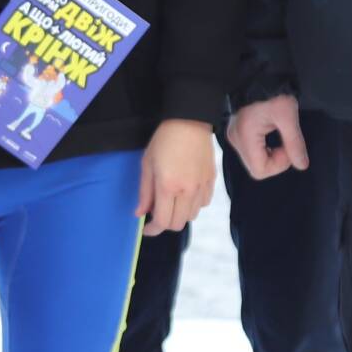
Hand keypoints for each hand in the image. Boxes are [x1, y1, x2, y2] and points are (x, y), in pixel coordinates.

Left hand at [136, 119, 215, 236]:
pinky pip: (203, 204)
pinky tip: (185, 193)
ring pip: (191, 216)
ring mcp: (202, 187)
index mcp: (168, 186)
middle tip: (157, 211)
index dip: (152, 230)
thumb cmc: (164, 140)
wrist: (190, 121)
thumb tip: (140, 213)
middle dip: (165, 223)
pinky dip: (193, 205)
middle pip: (178, 223)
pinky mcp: (211, 181)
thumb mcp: (147, 164)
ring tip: (171, 200)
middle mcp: (187, 191)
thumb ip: (144, 192)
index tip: (146, 228)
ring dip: (179, 214)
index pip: (162, 222)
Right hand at [225, 95, 306, 179]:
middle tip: (285, 141)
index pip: (260, 170)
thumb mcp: (288, 116)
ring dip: (269, 154)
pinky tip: (270, 133)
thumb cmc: (273, 92)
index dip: (279, 164)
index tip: (288, 146)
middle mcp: (235, 139)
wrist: (259, 72)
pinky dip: (263, 147)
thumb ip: (294, 143)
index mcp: (245, 136)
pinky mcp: (236, 130)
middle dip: (275, 160)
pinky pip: (250, 149)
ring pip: (253, 159)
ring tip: (278, 134)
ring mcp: (233, 135)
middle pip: (256, 167)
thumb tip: (302, 165)